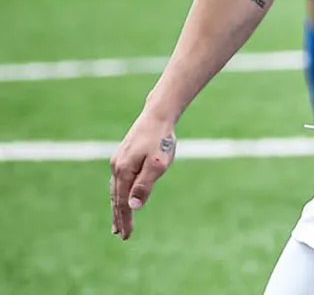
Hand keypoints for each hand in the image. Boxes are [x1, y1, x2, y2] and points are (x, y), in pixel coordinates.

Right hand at [109, 113, 176, 239]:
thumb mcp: (158, 164)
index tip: (126, 235)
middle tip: (120, 234)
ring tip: (119, 221)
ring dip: (117, 206)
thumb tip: (133, 206)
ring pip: (116, 189)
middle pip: (116, 198)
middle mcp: (117, 167)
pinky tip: (121, 196)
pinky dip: (118, 193)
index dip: (125, 219)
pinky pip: (118, 180)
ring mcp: (118, 161)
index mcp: (124, 171)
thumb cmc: (161, 140)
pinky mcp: (123, 156)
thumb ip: (145, 185)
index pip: (123, 202)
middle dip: (119, 216)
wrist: (157, 116)